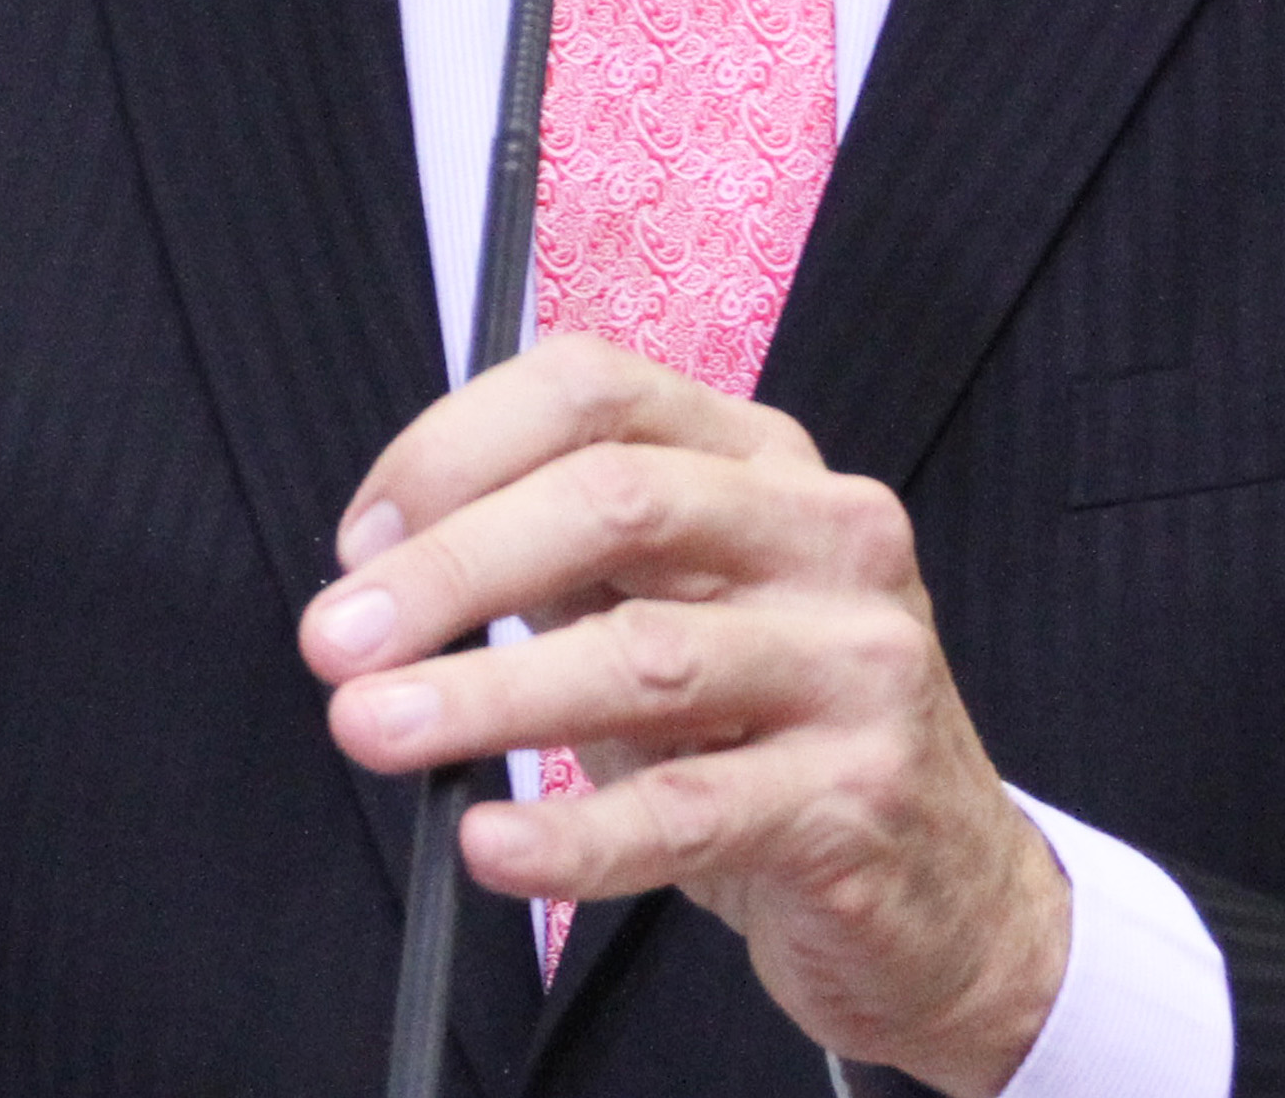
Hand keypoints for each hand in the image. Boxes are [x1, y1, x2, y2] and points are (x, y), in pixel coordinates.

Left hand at [299, 334, 1070, 1094]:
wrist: (947, 893)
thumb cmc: (778, 736)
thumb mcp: (681, 610)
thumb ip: (563, 565)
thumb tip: (387, 570)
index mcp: (764, 461)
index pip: (593, 392)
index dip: (455, 449)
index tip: (362, 540)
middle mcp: (825, 535)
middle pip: (614, 503)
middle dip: (452, 569)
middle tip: (337, 641)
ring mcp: (857, 663)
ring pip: (643, 657)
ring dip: (485, 697)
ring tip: (377, 729)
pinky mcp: (858, 797)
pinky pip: (688, 809)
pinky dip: (571, 834)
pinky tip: (494, 842)